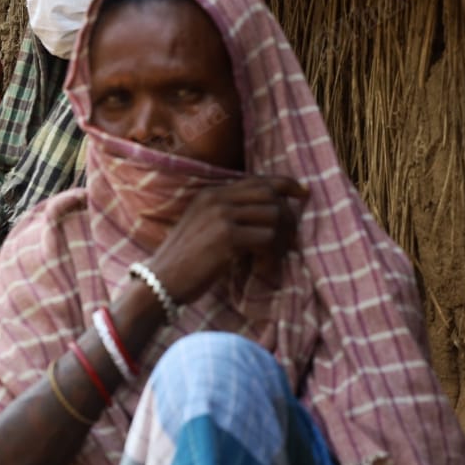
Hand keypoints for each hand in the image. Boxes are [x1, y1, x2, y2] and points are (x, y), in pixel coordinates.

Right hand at [144, 176, 308, 305]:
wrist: (159, 283)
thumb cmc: (182, 263)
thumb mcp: (201, 228)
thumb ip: (227, 215)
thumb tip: (269, 216)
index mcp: (210, 194)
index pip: (258, 180)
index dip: (286, 184)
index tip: (304, 193)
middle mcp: (216, 199)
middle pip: (271, 195)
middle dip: (287, 218)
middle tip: (288, 241)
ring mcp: (221, 216)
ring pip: (274, 216)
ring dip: (280, 240)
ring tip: (270, 258)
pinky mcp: (227, 238)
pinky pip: (267, 239)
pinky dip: (271, 254)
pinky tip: (260, 266)